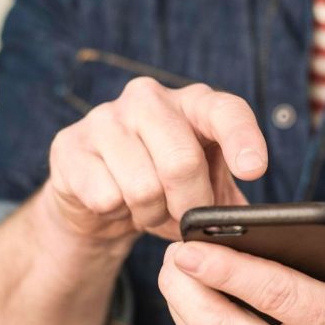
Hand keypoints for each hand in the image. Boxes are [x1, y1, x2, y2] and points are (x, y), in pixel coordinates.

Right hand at [41, 78, 266, 244]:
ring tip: (151, 212)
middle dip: (190, 207)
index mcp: (194, 103)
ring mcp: (105, 117)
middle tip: (187, 222)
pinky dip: (117, 214)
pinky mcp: (70, 145)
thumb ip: (232, 201)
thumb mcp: (208, 190)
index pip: (226, 111)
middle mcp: (150, 98)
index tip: (253, 171)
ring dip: (152, 216)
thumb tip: (254, 226)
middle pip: (182, 162)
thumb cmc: (168, 190)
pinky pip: (105, 196)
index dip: (243, 140)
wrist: (103, 201)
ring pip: (143, 187)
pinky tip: (116, 205)